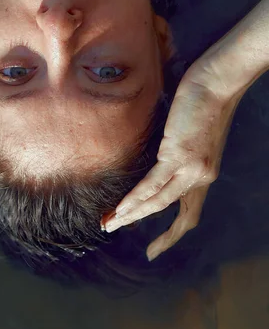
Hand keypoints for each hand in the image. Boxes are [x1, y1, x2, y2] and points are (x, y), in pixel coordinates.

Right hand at [102, 60, 241, 259]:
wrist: (217, 81)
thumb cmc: (207, 98)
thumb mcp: (195, 132)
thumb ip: (180, 148)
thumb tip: (162, 150)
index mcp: (205, 172)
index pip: (190, 212)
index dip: (173, 232)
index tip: (155, 247)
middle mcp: (201, 176)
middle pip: (175, 216)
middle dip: (150, 233)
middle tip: (118, 233)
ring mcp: (190, 168)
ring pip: (158, 202)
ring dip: (132, 215)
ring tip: (110, 224)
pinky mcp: (178, 156)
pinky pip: (153, 184)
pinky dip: (135, 199)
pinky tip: (121, 208)